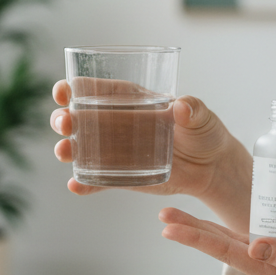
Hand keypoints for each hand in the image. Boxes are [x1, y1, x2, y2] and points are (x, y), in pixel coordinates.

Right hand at [50, 79, 247, 202]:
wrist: (212, 167)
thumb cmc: (205, 132)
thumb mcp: (201, 115)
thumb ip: (193, 109)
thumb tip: (182, 107)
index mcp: (131, 100)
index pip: (95, 90)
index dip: (74, 88)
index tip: (63, 91)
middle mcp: (117, 124)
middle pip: (80, 118)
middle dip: (64, 118)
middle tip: (64, 123)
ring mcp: (117, 151)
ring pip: (82, 149)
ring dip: (67, 149)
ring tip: (63, 152)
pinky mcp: (123, 176)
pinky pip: (99, 180)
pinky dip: (86, 184)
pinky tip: (75, 186)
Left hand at [157, 207, 275, 274]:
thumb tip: (254, 248)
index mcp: (273, 273)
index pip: (227, 252)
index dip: (197, 237)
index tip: (170, 227)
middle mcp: (266, 267)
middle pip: (220, 246)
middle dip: (190, 231)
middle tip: (162, 215)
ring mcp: (271, 260)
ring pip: (229, 241)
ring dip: (201, 229)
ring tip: (175, 217)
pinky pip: (245, 237)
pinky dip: (224, 227)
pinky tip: (211, 220)